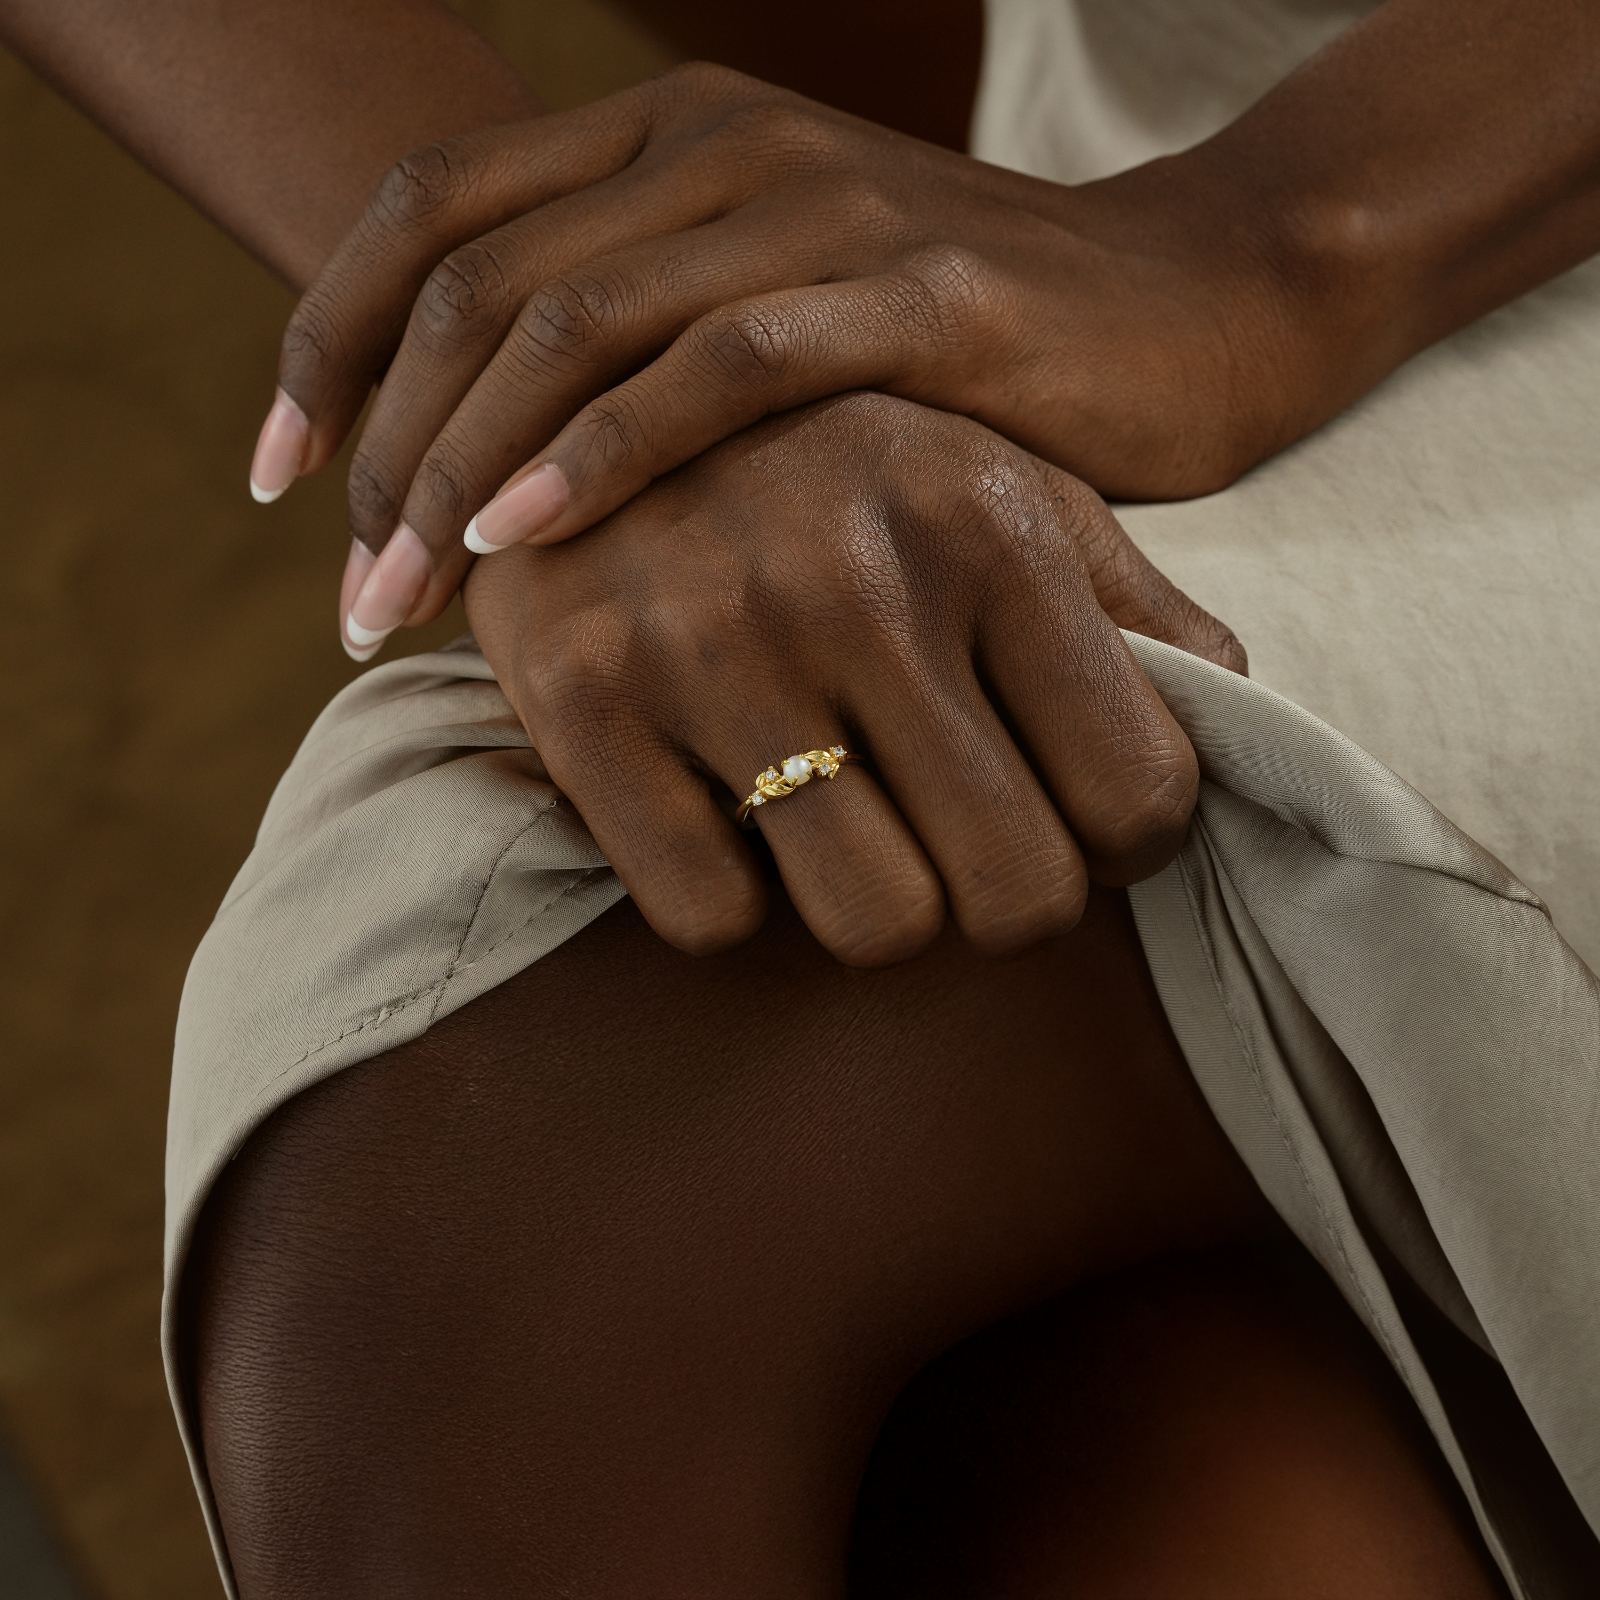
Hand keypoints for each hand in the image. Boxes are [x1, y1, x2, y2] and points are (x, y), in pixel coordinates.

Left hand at [253, 63, 1316, 656]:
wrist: (1196, 305)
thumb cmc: (968, 350)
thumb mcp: (780, 317)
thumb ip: (646, 352)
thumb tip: (500, 481)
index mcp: (669, 135)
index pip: (431, 214)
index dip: (325, 345)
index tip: (279, 484)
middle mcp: (719, 144)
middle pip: (473, 283)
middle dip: (377, 450)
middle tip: (347, 599)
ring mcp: (814, 208)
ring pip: (570, 325)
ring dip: (457, 475)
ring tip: (397, 606)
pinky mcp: (911, 295)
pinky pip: (713, 371)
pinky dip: (599, 459)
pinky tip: (521, 548)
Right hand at [461, 392, 1243, 964]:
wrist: (589, 379)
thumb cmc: (832, 461)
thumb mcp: (996, 484)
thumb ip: (1121, 599)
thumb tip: (1232, 706)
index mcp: (986, 525)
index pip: (1140, 792)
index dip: (1131, 847)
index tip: (1088, 832)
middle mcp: (855, 583)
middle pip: (1017, 893)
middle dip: (1011, 899)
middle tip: (971, 852)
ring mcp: (709, 643)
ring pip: (875, 925)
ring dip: (879, 907)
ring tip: (855, 834)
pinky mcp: (580, 701)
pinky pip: (711, 919)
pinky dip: (734, 900)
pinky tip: (729, 818)